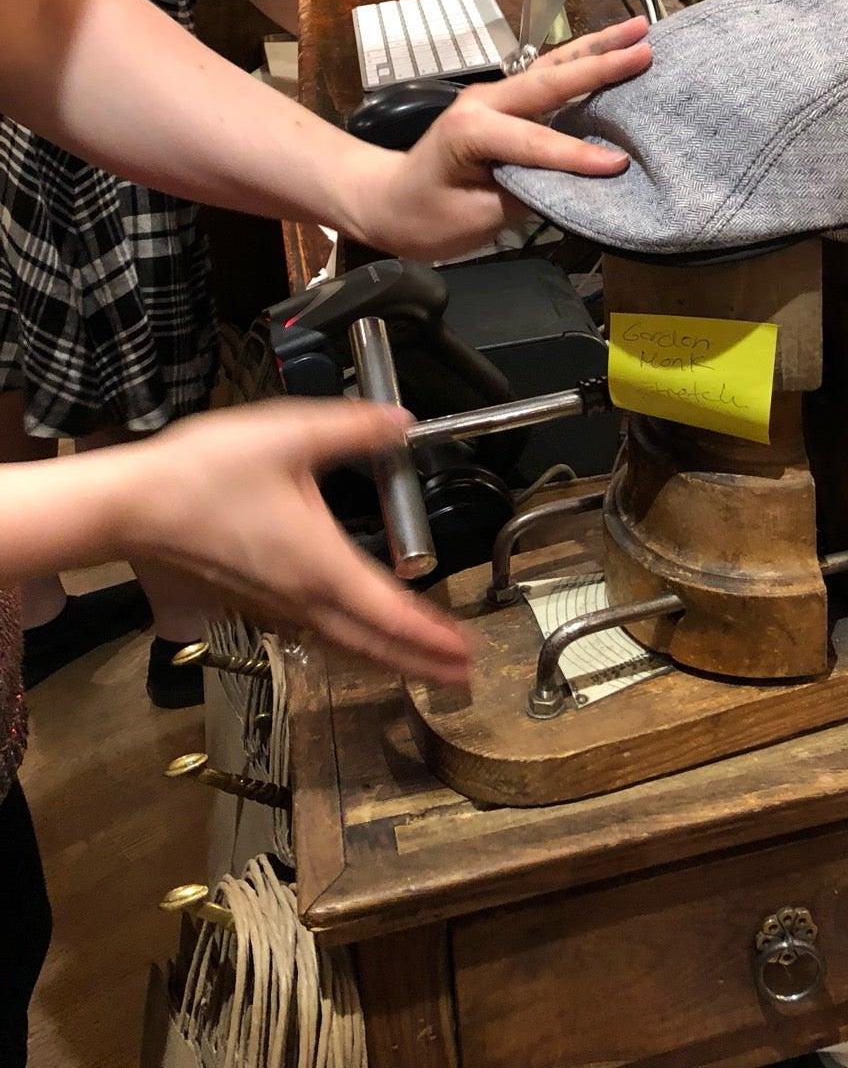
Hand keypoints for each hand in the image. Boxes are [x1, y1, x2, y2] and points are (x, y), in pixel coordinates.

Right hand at [122, 400, 470, 682]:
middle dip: (422, 663)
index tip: (466, 652)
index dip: (433, 636)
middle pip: (372, 645)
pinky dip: (349, 647)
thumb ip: (353, 429)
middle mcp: (300, 597)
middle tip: (461, 675)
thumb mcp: (289, 435)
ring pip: (343, 646)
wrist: (132, 505)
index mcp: (320, 564)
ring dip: (387, 660)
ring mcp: (274, 605)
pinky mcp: (253, 601)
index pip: (390, 613)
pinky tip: (354, 639)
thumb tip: (401, 421)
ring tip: (421, 666)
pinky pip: (315, 636)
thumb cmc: (203, 473)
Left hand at [354, 16, 651, 258]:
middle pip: (550, 79)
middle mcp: (484, 101)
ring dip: (597, 48)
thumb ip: (526, 194)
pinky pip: (549, 78)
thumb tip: (578, 185)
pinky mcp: (505, 100)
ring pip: (553, 67)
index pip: (534, 142)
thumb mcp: (475, 219)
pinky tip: (611, 51)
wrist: (389, 201)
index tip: (619, 164)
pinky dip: (583, 61)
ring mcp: (494, 95)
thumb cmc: (426, 216)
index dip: (577, 155)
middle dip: (601, 64)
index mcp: (471, 131)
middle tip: (645, 48)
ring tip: (638, 30)